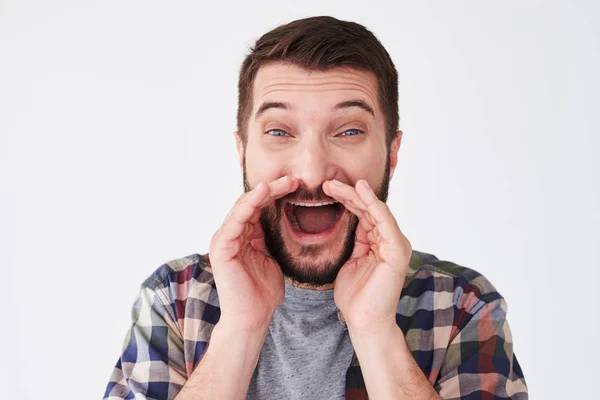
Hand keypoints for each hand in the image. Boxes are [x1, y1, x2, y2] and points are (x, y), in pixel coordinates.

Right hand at [209, 176, 298, 331]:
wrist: (252, 318)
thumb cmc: (262, 292)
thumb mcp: (272, 258)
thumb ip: (272, 239)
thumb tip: (286, 222)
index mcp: (242, 236)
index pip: (258, 207)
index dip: (276, 194)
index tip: (297, 186)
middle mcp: (230, 234)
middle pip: (251, 202)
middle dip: (272, 189)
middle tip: (293, 179)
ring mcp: (224, 239)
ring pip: (244, 206)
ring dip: (264, 192)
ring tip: (284, 182)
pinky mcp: (222, 246)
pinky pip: (236, 219)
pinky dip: (249, 203)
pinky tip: (263, 192)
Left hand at [323, 179, 411, 335]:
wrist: (364, 321)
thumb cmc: (356, 296)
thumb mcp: (349, 261)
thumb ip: (353, 242)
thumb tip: (345, 223)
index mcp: (379, 242)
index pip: (363, 214)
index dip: (346, 199)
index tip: (325, 190)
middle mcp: (389, 240)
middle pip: (369, 209)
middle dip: (348, 193)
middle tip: (327, 183)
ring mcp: (396, 245)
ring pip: (375, 210)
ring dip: (356, 195)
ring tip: (336, 185)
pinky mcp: (397, 251)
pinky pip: (384, 221)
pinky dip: (373, 204)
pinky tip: (361, 192)